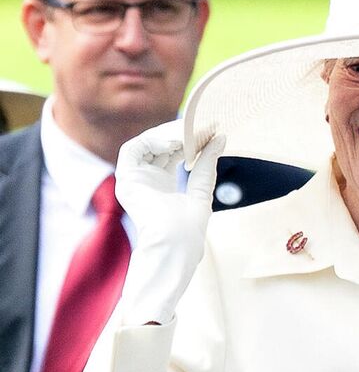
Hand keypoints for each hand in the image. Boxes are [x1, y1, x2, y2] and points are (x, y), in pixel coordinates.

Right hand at [115, 121, 224, 325]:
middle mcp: (145, 177)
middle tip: (203, 125)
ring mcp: (133, 178)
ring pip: (146, 143)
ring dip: (169, 134)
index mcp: (162, 181)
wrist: (176, 247)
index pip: (173, 150)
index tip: (210, 129)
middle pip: (160, 144)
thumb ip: (207, 164)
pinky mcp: (125, 178)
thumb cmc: (189, 229)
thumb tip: (220, 137)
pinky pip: (133, 149)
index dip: (190, 138)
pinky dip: (152, 141)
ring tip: (191, 133)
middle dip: (182, 132)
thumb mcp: (202, 190)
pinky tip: (174, 143)